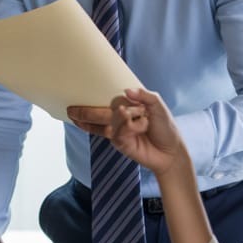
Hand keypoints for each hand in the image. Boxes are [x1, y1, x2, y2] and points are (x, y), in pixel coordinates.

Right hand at [70, 88, 186, 176]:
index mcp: (127, 106)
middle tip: (71, 109)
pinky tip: (126, 117)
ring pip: (105, 122)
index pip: (107, 98)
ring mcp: (119, 131)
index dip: (93, 95)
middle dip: (84, 111)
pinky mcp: (120, 143)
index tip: (79, 91)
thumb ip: (145, 96)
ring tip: (87, 114)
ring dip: (99, 118)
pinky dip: (124, 126)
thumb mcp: (159, 106)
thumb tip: (127, 90)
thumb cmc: (165, 127)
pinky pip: (117, 132)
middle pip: (100, 112)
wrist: (171, 152)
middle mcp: (121, 118)